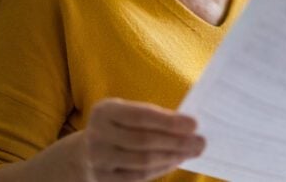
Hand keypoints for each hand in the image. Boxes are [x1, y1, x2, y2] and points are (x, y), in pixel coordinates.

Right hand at [83, 98, 205, 180]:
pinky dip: (161, 169)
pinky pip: (138, 177)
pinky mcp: (103, 179)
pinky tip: (175, 162)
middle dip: (177, 142)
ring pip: (143, 161)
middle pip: (144, 141)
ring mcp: (98, 160)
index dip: (169, 121)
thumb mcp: (126, 112)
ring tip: (191, 152)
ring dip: (172, 157)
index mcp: (105, 111)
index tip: (194, 124)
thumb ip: (152, 116)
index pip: (141, 116)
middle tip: (200, 142)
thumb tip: (188, 126)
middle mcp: (97, 135)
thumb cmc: (118, 127)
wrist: (84, 153)